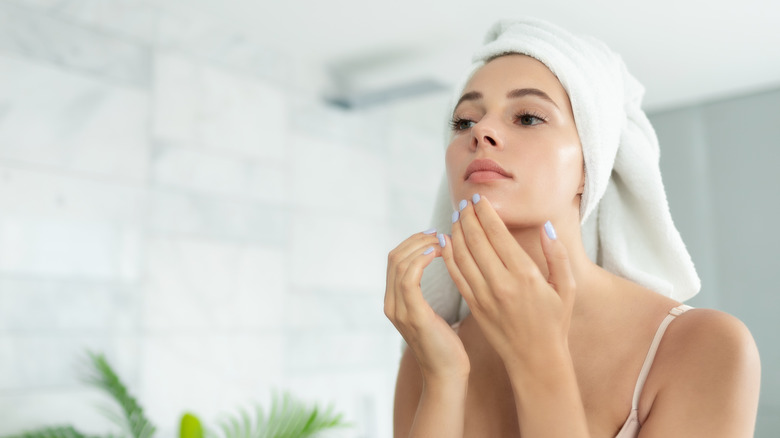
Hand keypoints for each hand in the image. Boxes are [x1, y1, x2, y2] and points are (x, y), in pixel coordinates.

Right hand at [384, 231, 469, 381]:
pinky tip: (438, 254)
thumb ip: (426, 293)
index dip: (412, 242)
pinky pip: (409, 278)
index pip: (394, 260)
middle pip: (394, 257)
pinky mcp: (412, 315)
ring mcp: (399, 310)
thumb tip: (438, 269)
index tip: (434, 235)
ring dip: (421, 247)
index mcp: (394, 302)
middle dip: (416, 240)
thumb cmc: (446, 345)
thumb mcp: (432, 313)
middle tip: (439, 233)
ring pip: (400, 264)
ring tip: (441, 241)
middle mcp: (391, 304)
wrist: (447, 375)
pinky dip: (421, 261)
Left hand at [440, 195, 575, 365]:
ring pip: (462, 256)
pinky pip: (456, 275)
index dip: (486, 213)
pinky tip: (446, 242)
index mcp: (526, 275)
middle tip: (464, 203)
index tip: (479, 199)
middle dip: (468, 218)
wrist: (536, 359)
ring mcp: (484, 296)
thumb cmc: (555, 321)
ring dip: (456, 233)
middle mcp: (502, 283)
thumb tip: (547, 227)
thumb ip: (557, 256)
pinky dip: (449, 256)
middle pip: (476, 241)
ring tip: (456, 217)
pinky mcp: (474, 306)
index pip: (498, 235)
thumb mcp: (567, 288)